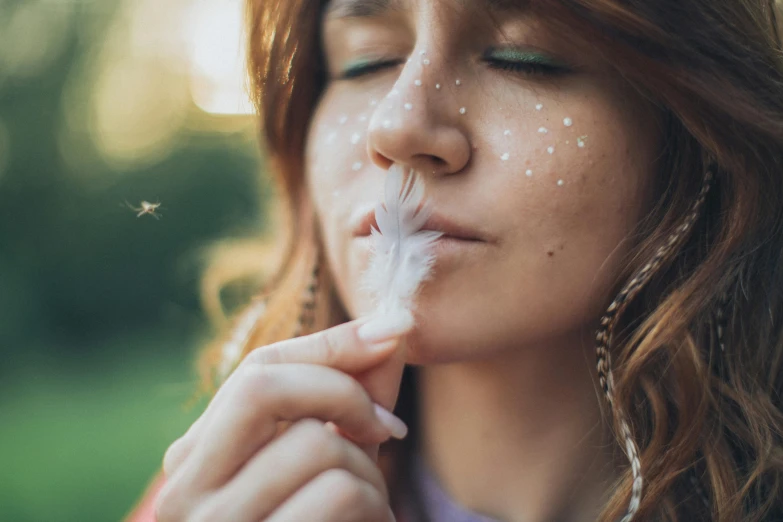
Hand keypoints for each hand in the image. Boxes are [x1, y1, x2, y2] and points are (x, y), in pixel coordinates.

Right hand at [155, 316, 411, 521]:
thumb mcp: (322, 464)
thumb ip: (349, 399)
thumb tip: (392, 326)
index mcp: (195, 463)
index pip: (256, 371)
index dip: (331, 343)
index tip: (393, 333)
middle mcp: (188, 495)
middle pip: (260, 386)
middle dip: (341, 390)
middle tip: (384, 428)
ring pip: (317, 444)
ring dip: (371, 470)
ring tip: (371, 505)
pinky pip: (340, 495)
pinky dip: (378, 507)